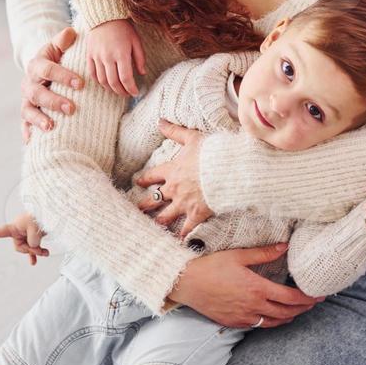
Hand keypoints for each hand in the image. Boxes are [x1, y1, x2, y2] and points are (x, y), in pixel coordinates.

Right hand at [0, 212, 48, 266]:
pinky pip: (32, 248)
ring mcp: (26, 235)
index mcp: (14, 226)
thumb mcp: (35, 228)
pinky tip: (34, 262)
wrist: (51, 213)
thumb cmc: (41, 216)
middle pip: (19, 247)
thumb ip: (32, 240)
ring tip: (45, 253)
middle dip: (30, 249)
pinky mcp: (33, 237)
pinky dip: (35, 254)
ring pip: (28, 248)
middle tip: (40, 249)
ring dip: (36, 251)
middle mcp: (18, 231)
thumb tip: (34, 247)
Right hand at [21, 27, 82, 141]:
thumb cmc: (56, 58)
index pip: (48, 70)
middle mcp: (28, 83)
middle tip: (72, 108)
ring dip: (38, 119)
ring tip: (51, 127)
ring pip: (28, 110)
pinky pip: (24, 124)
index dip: (63, 76)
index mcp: (36, 65)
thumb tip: (71, 32)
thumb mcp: (57, 47)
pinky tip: (32, 141)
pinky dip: (27, 132)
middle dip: (54, 101)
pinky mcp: (26, 112)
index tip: (80, 83)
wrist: (41, 70)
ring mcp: (26, 100)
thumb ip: (63, 41)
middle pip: (37, 93)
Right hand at [88, 19, 146, 97]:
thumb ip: (140, 58)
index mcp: (121, 54)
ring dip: (110, 89)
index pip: (126, 78)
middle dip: (121, 92)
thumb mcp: (136, 41)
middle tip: (127, 94)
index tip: (135, 92)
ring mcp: (97, 57)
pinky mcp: (89, 55)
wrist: (104, 16)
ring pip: (102, 80)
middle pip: (113, 82)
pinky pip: (92, 73)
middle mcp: (107, 57)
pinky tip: (105, 84)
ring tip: (118, 90)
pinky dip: (98, 82)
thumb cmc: (123, 28)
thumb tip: (142, 73)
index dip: (131, 88)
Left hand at [136, 121, 212, 236]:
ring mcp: (184, 203)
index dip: (145, 178)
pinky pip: (186, 228)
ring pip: (166, 215)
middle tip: (138, 208)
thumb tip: (160, 121)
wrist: (227, 169)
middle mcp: (174, 189)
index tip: (138, 182)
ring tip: (153, 226)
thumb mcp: (192, 137)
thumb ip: (175, 131)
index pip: (153, 175)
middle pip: (155, 198)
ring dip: (159, 221)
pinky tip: (177, 242)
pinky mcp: (196, 214)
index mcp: (172, 170)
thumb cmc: (211, 152)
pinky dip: (181, 236)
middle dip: (146, 203)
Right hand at [169, 244, 324, 327]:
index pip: (290, 298)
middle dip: (303, 308)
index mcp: (257, 288)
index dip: (307, 298)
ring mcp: (244, 317)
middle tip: (314, 302)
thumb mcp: (238, 255)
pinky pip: (259, 325)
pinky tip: (274, 316)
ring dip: (289, 317)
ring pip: (274, 322)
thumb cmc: (211, 266)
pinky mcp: (234, 323)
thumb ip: (264, 253)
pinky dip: (271, 322)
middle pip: (286, 312)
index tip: (319, 295)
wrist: (187, 283)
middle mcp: (253, 306)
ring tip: (298, 310)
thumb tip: (285, 246)